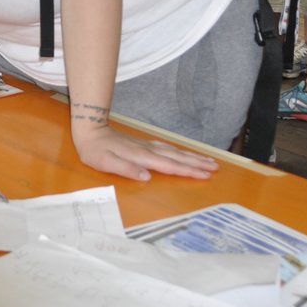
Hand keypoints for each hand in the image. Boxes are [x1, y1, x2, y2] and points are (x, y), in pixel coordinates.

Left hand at [72, 122, 219, 181]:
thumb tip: (146, 177)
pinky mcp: (144, 144)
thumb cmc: (95, 150)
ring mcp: (147, 146)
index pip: (170, 166)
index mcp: (142, 157)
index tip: (205, 175)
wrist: (90, 128)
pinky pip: (168, 148)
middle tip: (216, 168)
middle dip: (197, 164)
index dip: (188, 171)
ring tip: (209, 161)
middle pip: (178, 158)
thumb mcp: (105, 163)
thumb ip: (126, 169)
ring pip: (175, 152)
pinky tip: (185, 153)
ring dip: (192, 157)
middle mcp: (148, 150)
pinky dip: (180, 151)